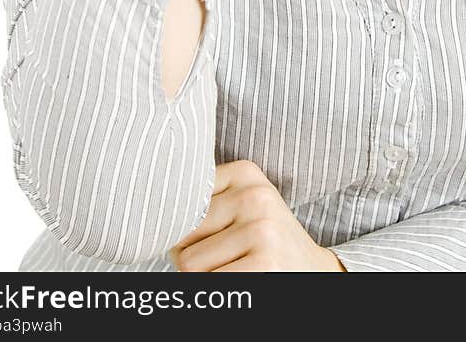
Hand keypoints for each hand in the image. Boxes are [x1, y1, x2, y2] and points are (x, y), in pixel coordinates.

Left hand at [168, 160, 347, 271]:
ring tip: (234, 269)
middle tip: (224, 259)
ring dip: (203, 276)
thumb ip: (205, 199)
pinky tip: (242, 281)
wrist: (311, 271)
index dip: (185, 229)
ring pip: (189, 265)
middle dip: (191, 255)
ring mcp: (261, 229)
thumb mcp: (243, 206)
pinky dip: (216, 293)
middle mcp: (255, 195)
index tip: (209, 234)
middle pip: (182, 234)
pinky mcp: (264, 265)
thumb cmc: (264, 241)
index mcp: (246, 172)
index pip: (181, 201)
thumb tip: (153, 220)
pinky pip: (209, 285)